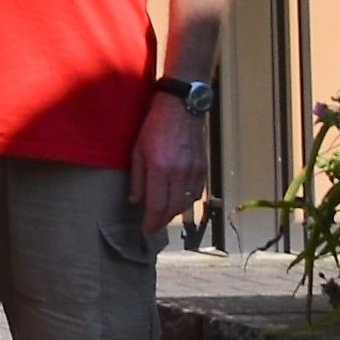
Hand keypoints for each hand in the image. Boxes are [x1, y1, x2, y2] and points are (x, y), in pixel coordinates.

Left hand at [128, 98, 207, 235]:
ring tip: (163, 215)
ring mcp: (194, 170)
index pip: (156, 206)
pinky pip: (197, 193)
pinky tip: (178, 201)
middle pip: (172, 208)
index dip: (150, 223)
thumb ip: (137, 179)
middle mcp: (179, 173)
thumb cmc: (154, 126)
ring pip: (186, 203)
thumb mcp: (137, 150)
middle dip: (161, 221)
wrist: (181, 107)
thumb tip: (135, 202)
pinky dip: (187, 201)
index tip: (144, 232)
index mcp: (160, 168)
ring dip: (174, 213)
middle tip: (152, 227)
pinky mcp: (204, 167)